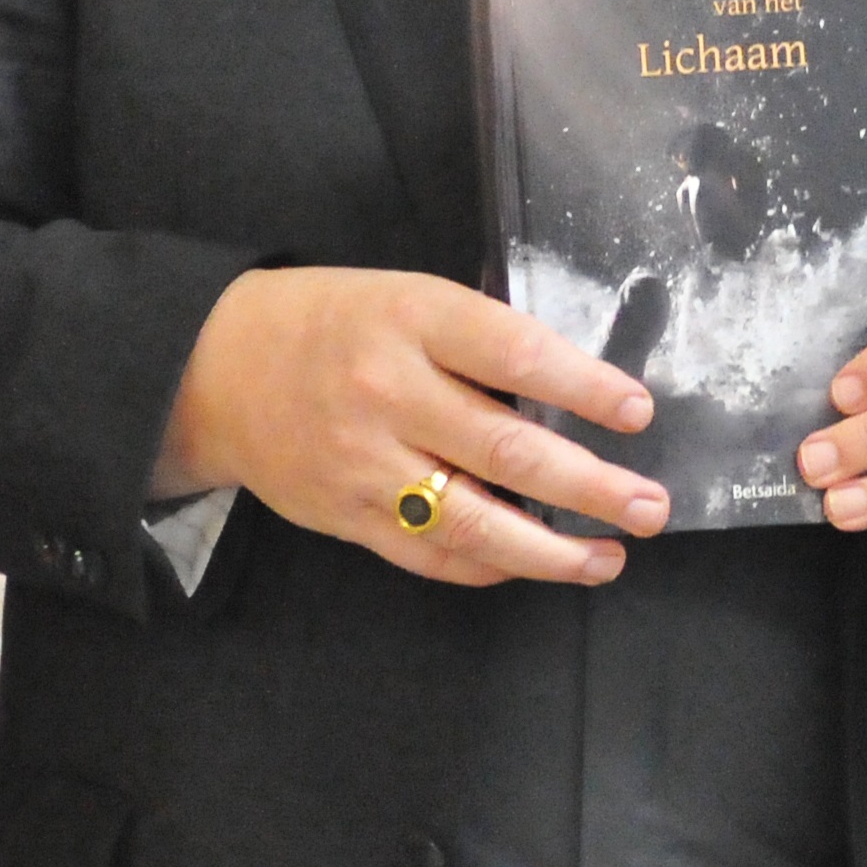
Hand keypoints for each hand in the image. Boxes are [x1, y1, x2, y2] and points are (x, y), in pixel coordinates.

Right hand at [158, 265, 661, 585]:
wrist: (215, 369)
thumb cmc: (334, 324)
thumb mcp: (407, 299)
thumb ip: (480, 342)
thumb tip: (578, 397)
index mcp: (414, 320)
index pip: (516, 355)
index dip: (584, 388)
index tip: (638, 414)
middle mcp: (390, 393)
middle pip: (509, 453)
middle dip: (593, 488)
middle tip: (651, 508)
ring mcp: (366, 463)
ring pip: (474, 522)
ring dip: (552, 550)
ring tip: (609, 557)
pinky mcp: (348, 517)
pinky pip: (432, 556)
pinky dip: (489, 567)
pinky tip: (533, 566)